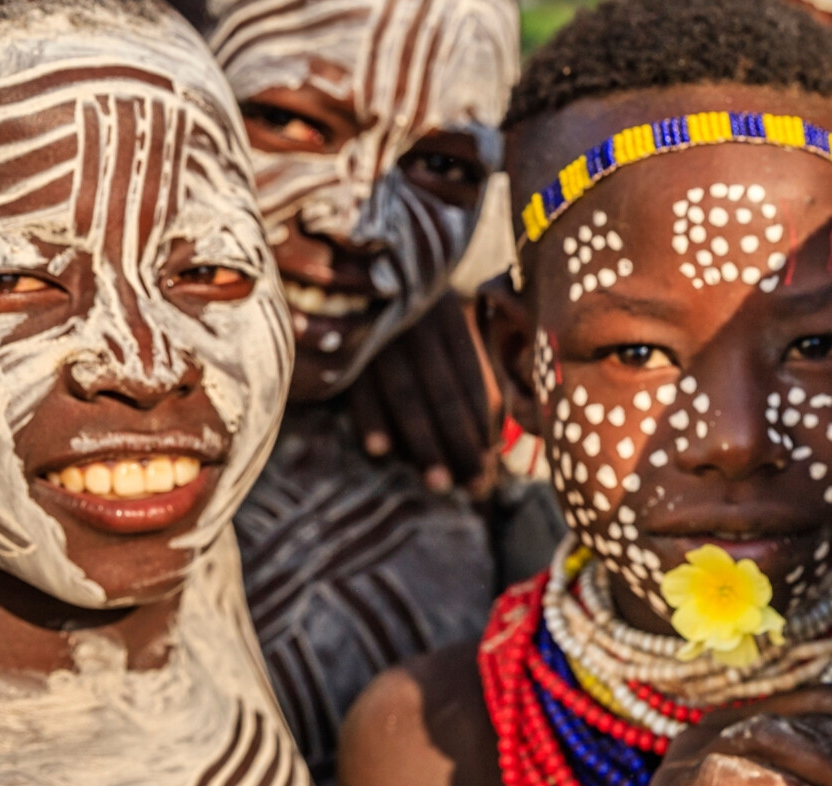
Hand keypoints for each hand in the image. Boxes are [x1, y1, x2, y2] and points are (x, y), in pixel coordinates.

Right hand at [346, 293, 497, 496]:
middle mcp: (415, 322)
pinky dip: (369, 417)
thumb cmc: (399, 302)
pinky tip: (381, 452)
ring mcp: (376, 330)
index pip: (472, 377)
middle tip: (476, 488)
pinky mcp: (338, 340)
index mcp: (446, 315)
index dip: (483, 423)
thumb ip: (462, 365)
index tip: (492, 465)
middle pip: (444, 391)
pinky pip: (356, 385)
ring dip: (423, 442)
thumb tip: (492, 431)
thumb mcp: (435, 317)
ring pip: (406, 394)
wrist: (339, 252)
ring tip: (439, 483)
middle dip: (460, 442)